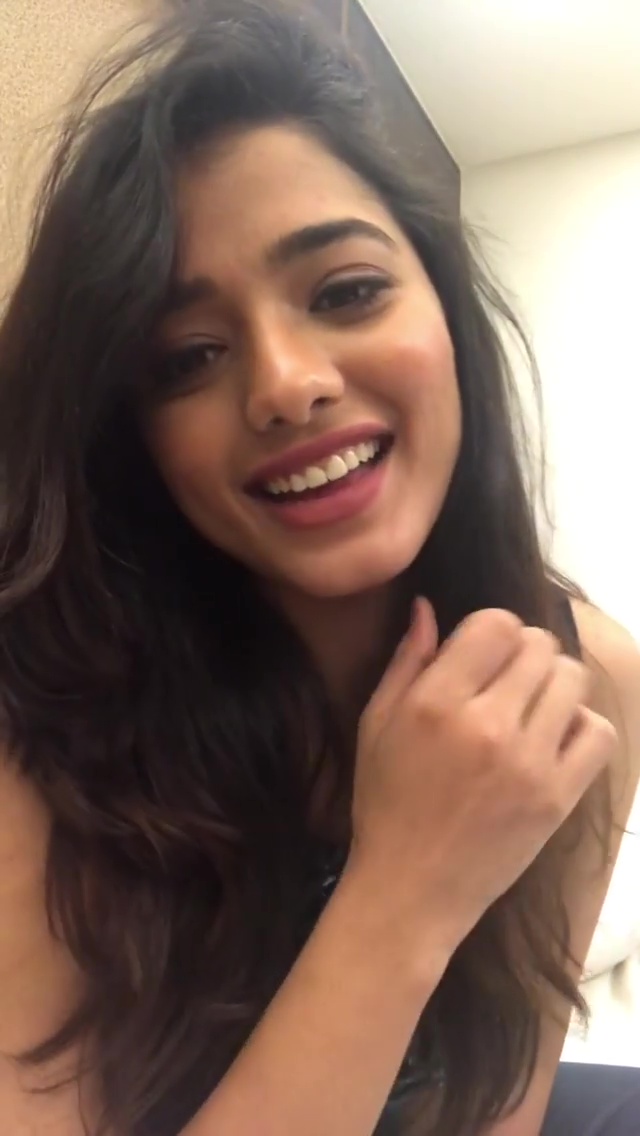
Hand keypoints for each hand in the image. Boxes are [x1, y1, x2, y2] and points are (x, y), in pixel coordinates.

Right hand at [350, 599, 616, 950]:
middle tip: (507, 682)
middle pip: (539, 646)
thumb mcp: (376, 725)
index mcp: (435, 702)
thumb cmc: (386, 803)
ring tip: (531, 709)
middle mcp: (487, 725)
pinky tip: (553, 739)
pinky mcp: (557, 796)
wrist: (412, 888)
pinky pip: (598, 733)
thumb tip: (428, 608)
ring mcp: (528, 762)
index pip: (496, 624)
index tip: (481, 655)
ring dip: (554, 684)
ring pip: (572, 680)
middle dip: (524, 653)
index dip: (492, 630)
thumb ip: (406, 662)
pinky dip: (582, 726)